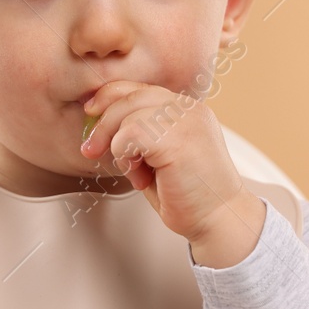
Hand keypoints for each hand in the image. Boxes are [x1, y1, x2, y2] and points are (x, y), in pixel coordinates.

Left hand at [79, 81, 255, 247]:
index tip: (90, 113)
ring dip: (118, 146)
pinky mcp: (179, 139)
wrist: (219, 220)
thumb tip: (97, 121)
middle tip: (91, 150)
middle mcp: (189, 109)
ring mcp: (187, 120)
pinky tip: (141, 178)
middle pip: (130, 95)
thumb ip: (137, 134)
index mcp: (186, 110)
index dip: (109, 97)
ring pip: (127, 114)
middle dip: (102, 123)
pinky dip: (125, 158)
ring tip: (136, 173)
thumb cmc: (188, 196)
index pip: (140, 88)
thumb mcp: (157, 157)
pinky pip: (130, 134)